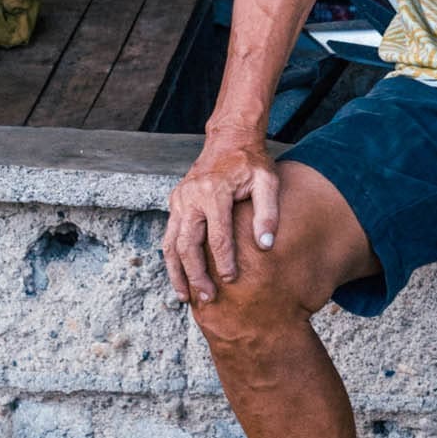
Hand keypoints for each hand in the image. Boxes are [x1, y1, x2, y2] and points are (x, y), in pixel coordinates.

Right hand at [162, 134, 279, 305]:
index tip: (231, 280)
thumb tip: (266, 245)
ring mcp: (179, 200)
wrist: (229, 139)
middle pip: (188, 244)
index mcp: (214, 191)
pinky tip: (180, 277)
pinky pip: (169, 235)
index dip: (224, 260)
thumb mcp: (267, 182)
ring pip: (171, 243)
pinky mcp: (175, 202)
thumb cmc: (252, 163)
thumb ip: (268, 213)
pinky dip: (172, 259)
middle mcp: (191, 197)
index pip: (218, 235)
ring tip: (186, 297)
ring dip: (177, 272)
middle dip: (196, 274)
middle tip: (207, 298)